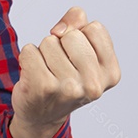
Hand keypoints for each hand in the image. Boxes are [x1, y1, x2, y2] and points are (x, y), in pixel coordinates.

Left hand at [9, 6, 119, 137]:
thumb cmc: (63, 76)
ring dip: (43, 52)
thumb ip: (77, 23)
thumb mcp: (80, 50)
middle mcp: (94, 85)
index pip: (95, 28)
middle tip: (58, 66)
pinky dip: (27, 57)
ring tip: (47, 72)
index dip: (80, 34)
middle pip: (72, 34)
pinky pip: (29, 50)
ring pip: (49, 41)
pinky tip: (33, 75)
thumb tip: (61, 28)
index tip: (75, 54)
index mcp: (110, 73)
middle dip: (60, 43)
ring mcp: (69, 88)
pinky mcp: (43, 88)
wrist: (41, 114)